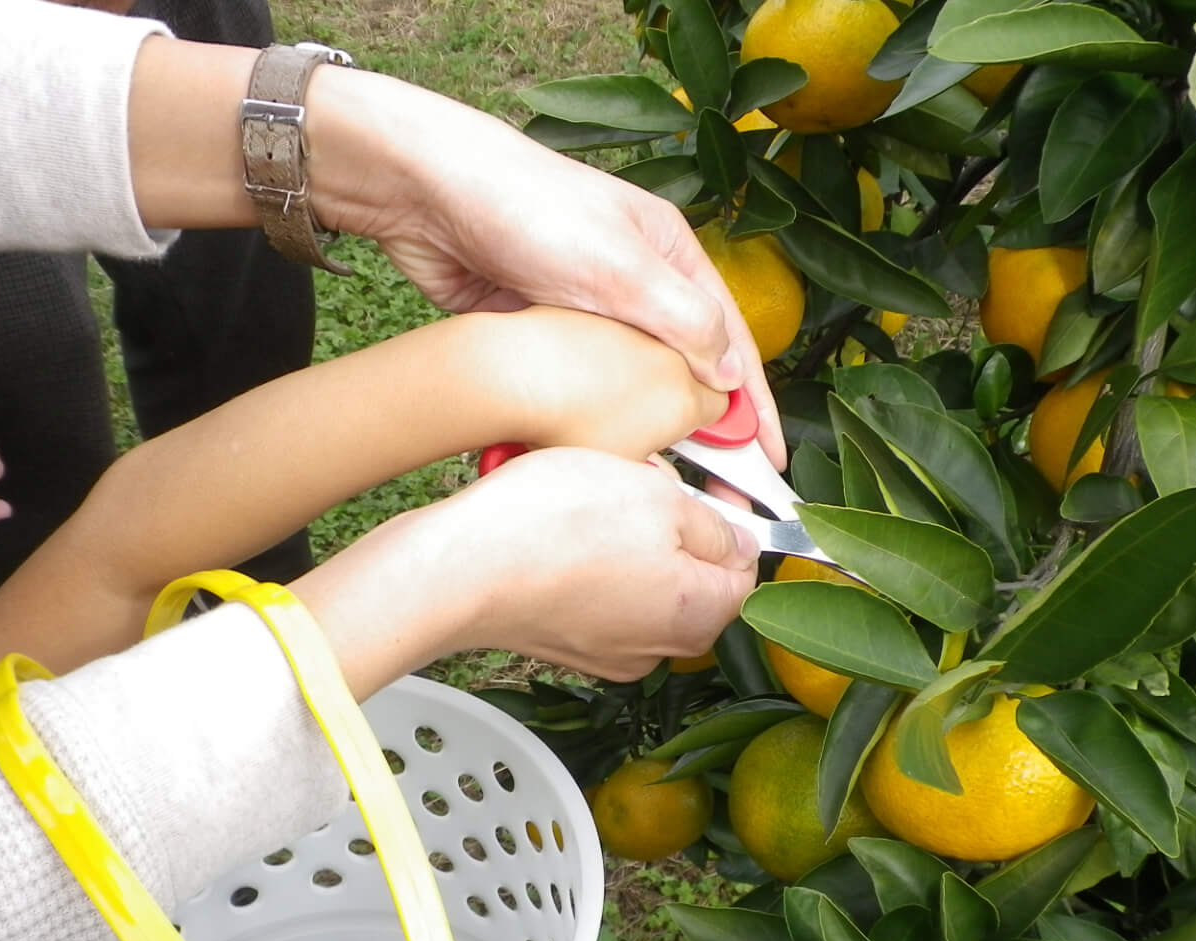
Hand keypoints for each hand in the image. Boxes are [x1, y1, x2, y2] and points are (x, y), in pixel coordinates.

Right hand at [289, 449, 758, 689]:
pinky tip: (565, 533)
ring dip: (635, 548)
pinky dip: (594, 568)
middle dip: (679, 535)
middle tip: (645, 488)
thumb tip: (737, 543)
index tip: (707, 490)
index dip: (733, 524)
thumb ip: (713, 524)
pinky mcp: (564, 645)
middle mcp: (659, 650)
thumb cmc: (555, 526)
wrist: (459, 567)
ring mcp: (608, 654)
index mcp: (697, 617)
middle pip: (696, 585)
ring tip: (598, 504)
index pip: (746, 575)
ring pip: (646, 590)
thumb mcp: (660, 496)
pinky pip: (600, 600)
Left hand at [308, 71, 788, 470]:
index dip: (753, 403)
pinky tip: (599, 459)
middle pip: (684, 370)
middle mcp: (636, 287)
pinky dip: (594, 425)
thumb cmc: (530, 212)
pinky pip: (582, 391)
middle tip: (718, 489)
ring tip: (664, 484)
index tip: (768, 457)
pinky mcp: (543, 334)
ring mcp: (587, 313)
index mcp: (671, 259)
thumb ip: (683, 320)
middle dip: (705, 429)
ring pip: (632, 387)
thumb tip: (730, 376)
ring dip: (648, 432)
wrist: (428, 196)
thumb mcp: (622, 266)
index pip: (731, 341)